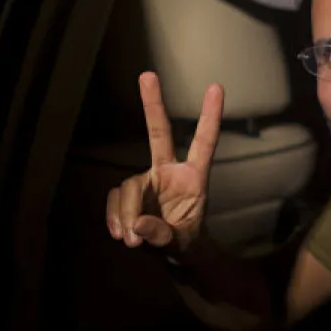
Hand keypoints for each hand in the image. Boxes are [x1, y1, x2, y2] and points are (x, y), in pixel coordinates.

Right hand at [105, 72, 223, 253]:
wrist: (172, 255)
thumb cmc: (185, 243)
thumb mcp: (181, 244)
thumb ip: (163, 235)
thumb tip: (137, 226)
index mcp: (194, 177)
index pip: (204, 143)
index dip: (209, 117)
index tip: (216, 87)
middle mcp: (169, 171)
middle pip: (159, 133)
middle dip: (153, 105)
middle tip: (147, 75)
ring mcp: (147, 180)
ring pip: (128, 185)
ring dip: (126, 213)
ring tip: (131, 241)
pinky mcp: (129, 193)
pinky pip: (114, 199)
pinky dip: (114, 217)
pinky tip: (121, 235)